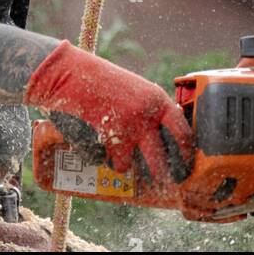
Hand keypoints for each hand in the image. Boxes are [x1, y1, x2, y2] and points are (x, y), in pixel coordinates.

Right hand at [23, 40, 194, 200]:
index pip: (183, 134)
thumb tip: (164, 139)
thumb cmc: (100, 80)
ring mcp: (124, 131)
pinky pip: (105, 161)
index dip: (186, 155)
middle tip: (155, 180)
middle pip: (160, 162)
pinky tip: (91, 138)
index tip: (185, 167)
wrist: (67, 74)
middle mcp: (145, 118)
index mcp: (156, 101)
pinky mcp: (103, 141)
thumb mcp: (135, 90)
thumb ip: (150, 111)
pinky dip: (98, 156)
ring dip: (118, 163)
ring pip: (126, 166)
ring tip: (108, 145)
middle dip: (157, 176)